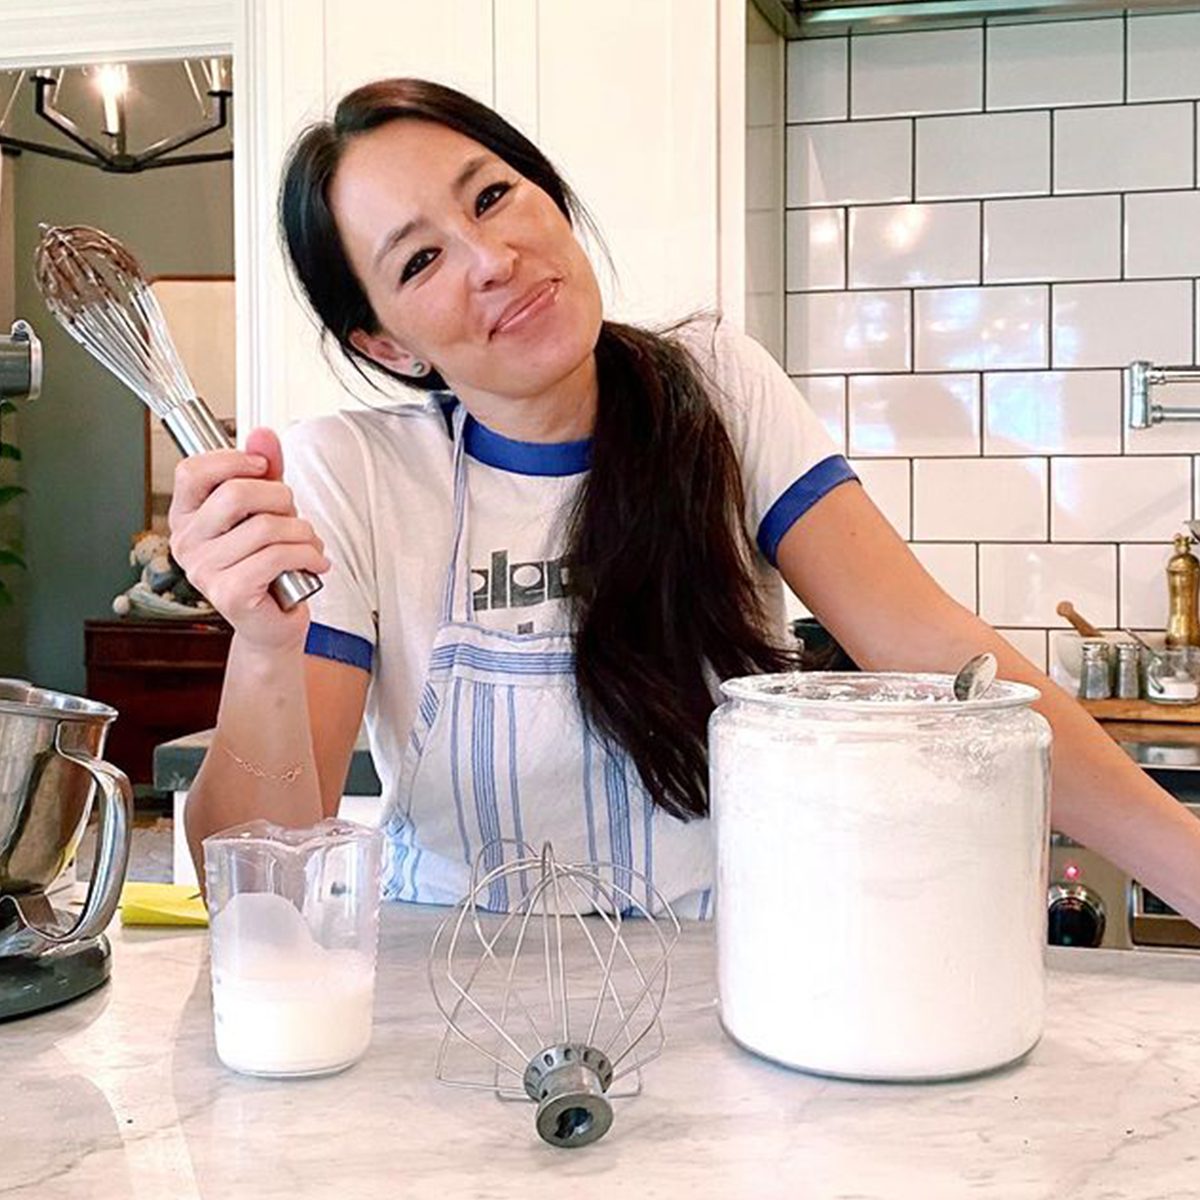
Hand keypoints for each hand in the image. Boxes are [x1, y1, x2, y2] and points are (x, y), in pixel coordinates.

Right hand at [168, 427, 330, 652]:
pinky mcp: (230, 592)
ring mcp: (204, 570)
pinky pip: (278, 556)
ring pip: (266, 527)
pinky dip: (307, 555)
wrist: (272, 622)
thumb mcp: (267, 509)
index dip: (233, 460)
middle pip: (236, 494)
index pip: (192, 471)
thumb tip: (262, 435)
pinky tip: (312, 563)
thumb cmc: (267, 564)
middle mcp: (187, 543)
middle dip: (280, 498)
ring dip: (302, 532)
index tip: (263, 469)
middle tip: (293, 513)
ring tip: (307, 544)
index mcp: (187, 516)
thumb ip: (265, 470)